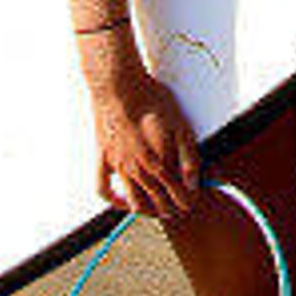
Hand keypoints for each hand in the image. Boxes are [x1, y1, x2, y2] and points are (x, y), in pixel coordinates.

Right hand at [84, 44, 201, 220]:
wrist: (119, 85)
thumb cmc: (151, 100)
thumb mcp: (180, 124)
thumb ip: (188, 156)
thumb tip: (193, 183)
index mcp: (159, 163)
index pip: (176, 193)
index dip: (186, 200)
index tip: (191, 202)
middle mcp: (138, 170)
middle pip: (157, 201)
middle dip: (170, 208)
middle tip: (178, 210)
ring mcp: (118, 167)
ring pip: (133, 201)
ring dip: (148, 210)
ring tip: (157, 210)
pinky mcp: (102, 159)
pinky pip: (103, 189)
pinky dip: (114, 200)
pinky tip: (122, 201)